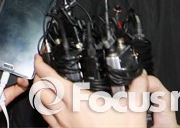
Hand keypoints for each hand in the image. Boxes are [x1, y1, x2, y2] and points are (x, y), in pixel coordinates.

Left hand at [0, 39, 28, 127]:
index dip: (3, 49)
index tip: (8, 42)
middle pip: (9, 63)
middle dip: (14, 58)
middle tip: (16, 54)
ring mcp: (2, 85)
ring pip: (17, 74)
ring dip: (21, 69)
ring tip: (21, 65)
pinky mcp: (7, 95)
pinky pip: (19, 88)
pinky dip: (24, 83)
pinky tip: (22, 78)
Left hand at [32, 56, 175, 127]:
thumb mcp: (134, 110)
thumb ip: (138, 89)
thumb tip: (141, 75)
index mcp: (79, 103)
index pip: (51, 79)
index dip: (42, 66)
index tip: (40, 58)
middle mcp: (66, 115)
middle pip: (39, 91)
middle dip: (38, 77)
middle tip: (41, 68)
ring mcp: (62, 126)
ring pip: (40, 105)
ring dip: (40, 92)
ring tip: (44, 84)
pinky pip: (47, 119)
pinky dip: (46, 109)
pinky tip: (53, 106)